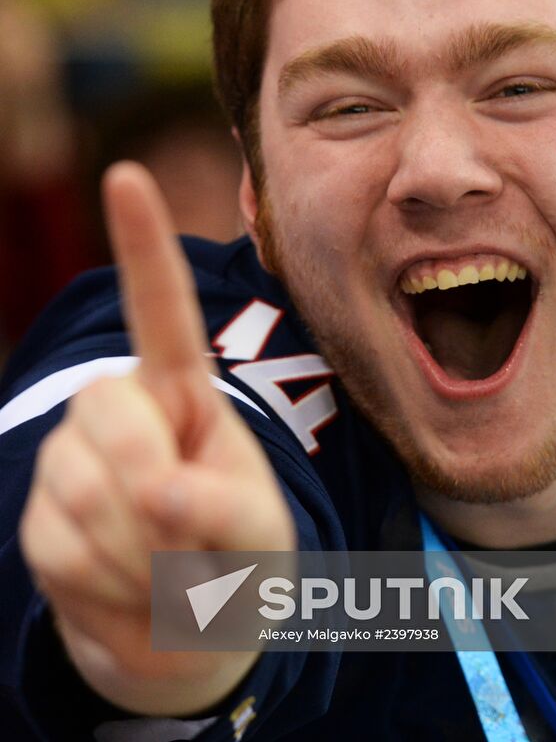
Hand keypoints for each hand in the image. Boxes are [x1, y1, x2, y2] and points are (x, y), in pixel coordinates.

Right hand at [20, 162, 295, 714]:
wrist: (190, 637)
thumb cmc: (240, 561)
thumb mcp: (259, 533)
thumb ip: (223, 508)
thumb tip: (160, 493)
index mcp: (184, 392)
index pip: (160, 309)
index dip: (141, 244)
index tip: (126, 175)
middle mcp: (121, 409)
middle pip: (107, 408)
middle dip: (146, 482)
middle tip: (183, 532)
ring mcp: (72, 459)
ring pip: (80, 489)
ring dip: (137, 554)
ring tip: (166, 569)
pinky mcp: (40, 518)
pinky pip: (60, 548)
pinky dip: (109, 588)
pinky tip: (130, 590)